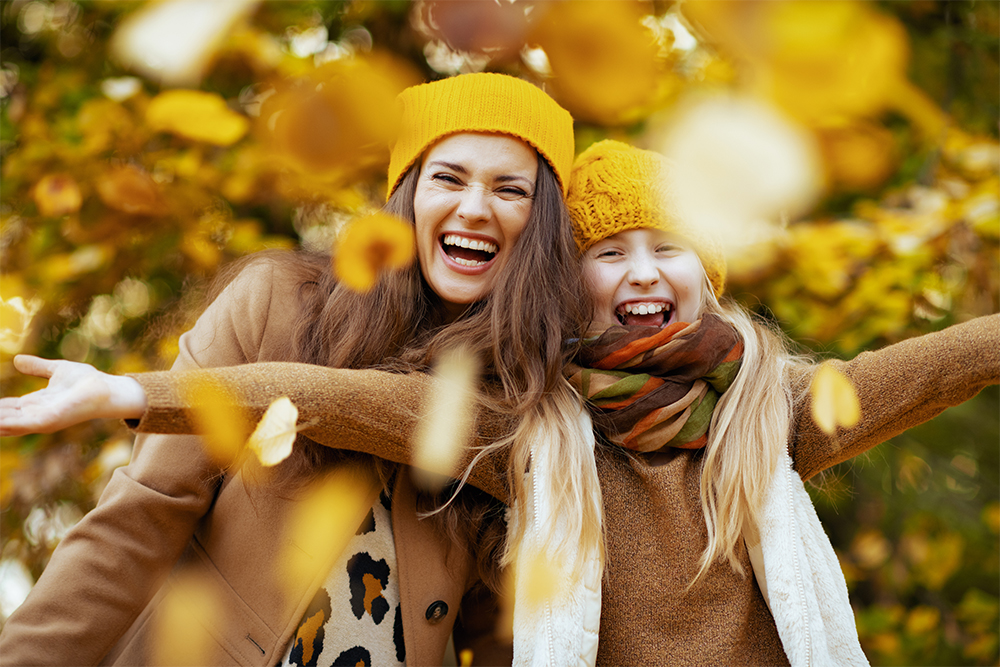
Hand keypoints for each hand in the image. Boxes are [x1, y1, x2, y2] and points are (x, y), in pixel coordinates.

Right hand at [0, 355, 146, 435]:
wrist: (109, 389)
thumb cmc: (88, 382)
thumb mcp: (56, 370)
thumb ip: (37, 367)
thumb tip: (16, 360)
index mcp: (34, 404)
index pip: (4, 408)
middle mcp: (34, 415)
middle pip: (2, 417)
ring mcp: (40, 420)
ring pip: (6, 424)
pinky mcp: (48, 420)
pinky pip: (21, 425)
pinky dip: (5, 425)